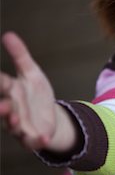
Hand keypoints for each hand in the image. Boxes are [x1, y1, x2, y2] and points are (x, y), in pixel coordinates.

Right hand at [0, 32, 74, 150]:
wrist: (50, 117)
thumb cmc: (36, 94)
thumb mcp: (32, 73)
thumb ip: (20, 56)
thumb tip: (8, 34)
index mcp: (11, 90)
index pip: (0, 83)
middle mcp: (11, 108)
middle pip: (2, 107)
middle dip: (0, 107)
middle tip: (2, 104)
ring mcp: (19, 125)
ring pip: (12, 126)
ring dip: (13, 122)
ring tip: (15, 118)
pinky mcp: (32, 137)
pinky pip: (32, 141)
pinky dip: (36, 141)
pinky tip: (43, 139)